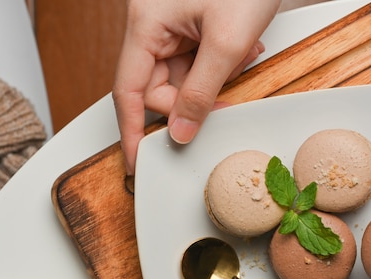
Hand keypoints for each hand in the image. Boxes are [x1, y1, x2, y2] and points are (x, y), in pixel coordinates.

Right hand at [112, 0, 280, 173]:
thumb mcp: (227, 42)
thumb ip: (201, 92)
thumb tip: (180, 131)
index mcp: (146, 24)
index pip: (127, 90)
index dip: (131, 131)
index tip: (135, 162)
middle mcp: (151, 26)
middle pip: (156, 87)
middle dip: (192, 101)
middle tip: (224, 105)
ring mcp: (170, 27)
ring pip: (180, 78)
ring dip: (212, 82)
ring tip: (242, 55)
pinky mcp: (189, 27)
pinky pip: (195, 63)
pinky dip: (219, 67)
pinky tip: (242, 50)